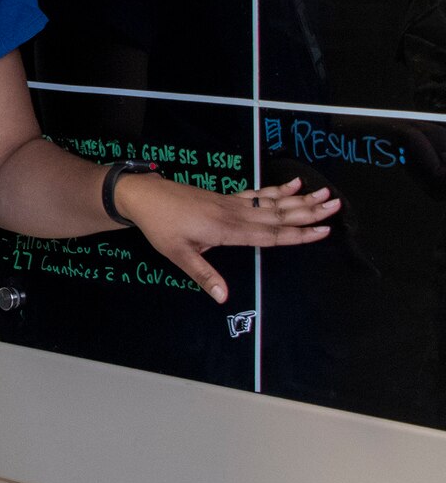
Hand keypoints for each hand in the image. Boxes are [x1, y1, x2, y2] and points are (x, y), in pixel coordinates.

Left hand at [122, 175, 339, 303]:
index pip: (270, 235)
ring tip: (324, 193)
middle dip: (309, 212)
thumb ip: (203, 275)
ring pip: (272, 202)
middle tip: (337, 205)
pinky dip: (277, 190)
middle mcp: (235, 214)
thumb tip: (223, 298)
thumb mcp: (178, 255)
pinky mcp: (226, 198)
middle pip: (279, 215)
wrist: (145, 196)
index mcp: (227, 230)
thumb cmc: (161, 227)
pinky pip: (258, 193)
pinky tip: (293, 184)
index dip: (297, 234)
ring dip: (300, 199)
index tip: (323, 231)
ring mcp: (232, 204)